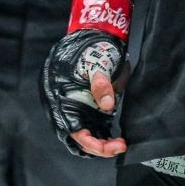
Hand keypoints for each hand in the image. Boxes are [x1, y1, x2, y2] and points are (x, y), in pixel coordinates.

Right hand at [41, 0, 130, 157]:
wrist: (92, 38)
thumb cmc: (90, 50)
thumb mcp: (96, 63)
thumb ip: (100, 84)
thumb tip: (108, 106)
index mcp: (62, 102)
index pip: (75, 133)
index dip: (94, 144)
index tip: (114, 147)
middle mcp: (67, 110)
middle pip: (81, 139)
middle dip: (101, 146)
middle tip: (122, 145)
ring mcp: (77, 109)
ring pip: (88, 135)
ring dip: (103, 142)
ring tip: (121, 142)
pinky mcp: (87, 106)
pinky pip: (94, 126)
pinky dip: (104, 134)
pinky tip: (117, 135)